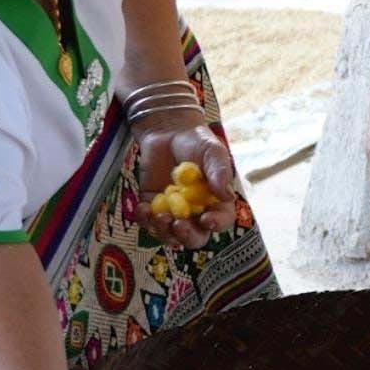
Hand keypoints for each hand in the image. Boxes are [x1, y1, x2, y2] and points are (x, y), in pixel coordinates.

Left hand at [133, 106, 238, 249]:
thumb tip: (227, 196)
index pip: (221, 220)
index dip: (216, 224)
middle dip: (186, 236)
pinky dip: (144, 220)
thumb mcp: (213, 152)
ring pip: (170, 235)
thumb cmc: (197, 141)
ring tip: (158, 216)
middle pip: (195, 237)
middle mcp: (196, 212)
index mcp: (216, 202)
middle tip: (178, 224)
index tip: (206, 219)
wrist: (169, 131)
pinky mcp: (153, 206)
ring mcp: (173, 211)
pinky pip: (148, 222)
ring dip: (163, 232)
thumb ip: (219, 172)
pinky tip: (142, 208)